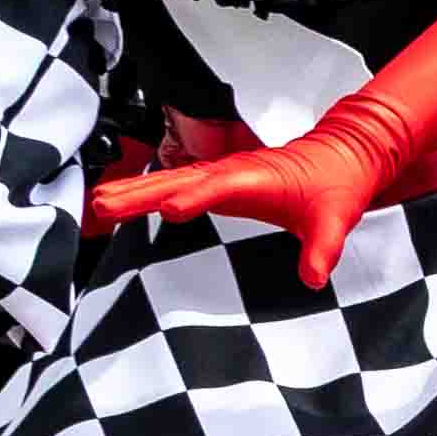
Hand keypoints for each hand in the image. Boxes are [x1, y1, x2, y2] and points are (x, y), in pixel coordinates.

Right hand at [91, 137, 381, 293]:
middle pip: (180, 181)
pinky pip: (173, 185)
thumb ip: (323, 248)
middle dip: (142, 192)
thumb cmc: (335, 187)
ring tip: (96, 204)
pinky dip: (144, 193)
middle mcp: (231, 172)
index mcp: (258, 177)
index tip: (168, 209)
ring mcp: (219, 176)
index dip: (197, 197)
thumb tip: (315, 278)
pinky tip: (115, 204)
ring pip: (170, 181)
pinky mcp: (213, 182)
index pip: (222, 186)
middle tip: (103, 205)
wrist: (340, 157)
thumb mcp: (335, 219)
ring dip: (134, 192)